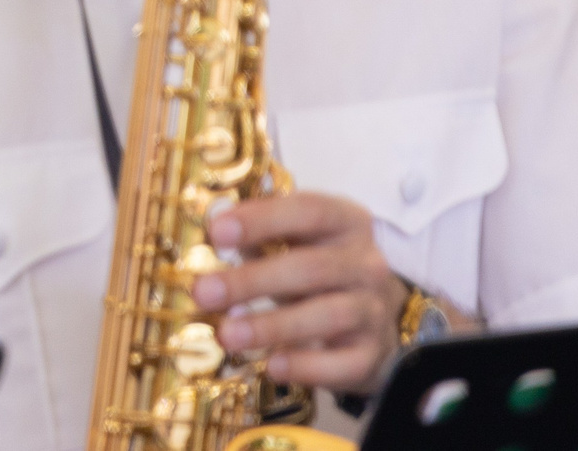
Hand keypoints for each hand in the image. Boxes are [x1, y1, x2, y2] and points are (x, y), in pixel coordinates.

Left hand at [187, 192, 402, 395]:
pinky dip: (307, 366)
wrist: (371, 320)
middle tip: (203, 292)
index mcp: (346, 222)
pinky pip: (343, 362)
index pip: (308, 211)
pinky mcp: (372, 352)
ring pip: (327, 315)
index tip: (216, 232)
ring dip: (271, 325)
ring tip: (227, 334)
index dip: (261, 219)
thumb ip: (259, 235)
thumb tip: (211, 235)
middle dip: (252, 280)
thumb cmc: (320, 272)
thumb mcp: (297, 242)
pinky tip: (272, 366)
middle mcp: (366, 264)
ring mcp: (373, 309)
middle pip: (310, 268)